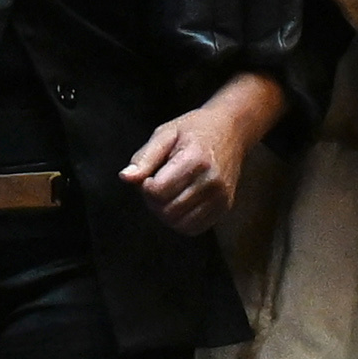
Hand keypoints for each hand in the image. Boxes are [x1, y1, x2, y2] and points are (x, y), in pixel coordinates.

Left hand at [123, 75, 285, 234]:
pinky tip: (180, 203)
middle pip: (167, 210)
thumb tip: (125, 178)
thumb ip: (144, 157)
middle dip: (154, 202)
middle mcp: (211, 181)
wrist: (231, 130)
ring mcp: (221, 197)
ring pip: (180, 224)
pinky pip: (194, 228)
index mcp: (195, 160)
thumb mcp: (165, 134)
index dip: (146, 186)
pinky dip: (181, 221)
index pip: (158, 191)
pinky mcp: (225, 207)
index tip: (151, 175)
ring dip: (166, 213)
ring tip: (169, 194)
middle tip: (157, 185)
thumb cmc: (194, 130)